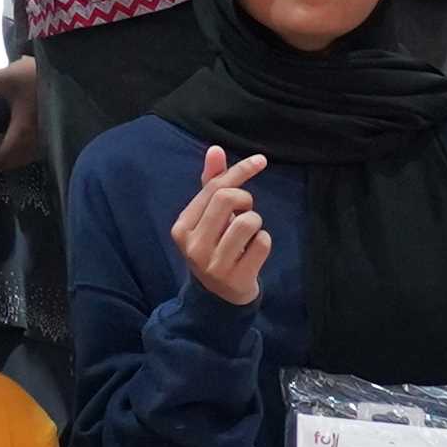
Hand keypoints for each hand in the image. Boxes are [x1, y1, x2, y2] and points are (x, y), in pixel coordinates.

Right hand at [168, 142, 274, 307]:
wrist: (218, 297)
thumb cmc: (214, 246)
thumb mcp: (207, 217)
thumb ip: (211, 183)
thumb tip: (215, 149)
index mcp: (182, 227)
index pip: (213, 188)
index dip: (239, 171)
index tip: (260, 161)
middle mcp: (193, 246)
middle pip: (228, 199)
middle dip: (245, 199)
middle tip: (245, 211)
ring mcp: (213, 265)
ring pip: (248, 222)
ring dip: (255, 223)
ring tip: (248, 235)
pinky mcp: (236, 278)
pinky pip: (263, 243)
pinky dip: (264, 242)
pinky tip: (253, 252)